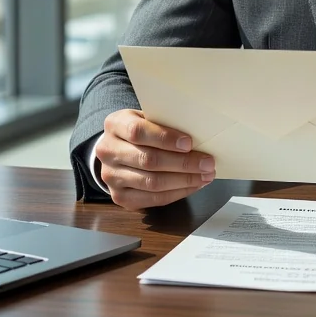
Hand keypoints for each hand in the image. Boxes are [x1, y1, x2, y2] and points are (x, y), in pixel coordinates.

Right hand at [96, 109, 214, 209]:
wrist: (118, 149)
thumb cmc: (142, 130)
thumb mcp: (148, 117)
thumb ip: (166, 123)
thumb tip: (200, 135)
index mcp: (115, 124)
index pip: (138, 131)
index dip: (165, 138)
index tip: (189, 143)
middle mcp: (108, 151)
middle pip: (148, 160)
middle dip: (183, 163)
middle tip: (208, 163)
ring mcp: (111, 177)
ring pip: (152, 182)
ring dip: (184, 180)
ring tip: (205, 175)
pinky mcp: (119, 197)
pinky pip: (152, 199)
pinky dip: (177, 193)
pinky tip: (193, 185)